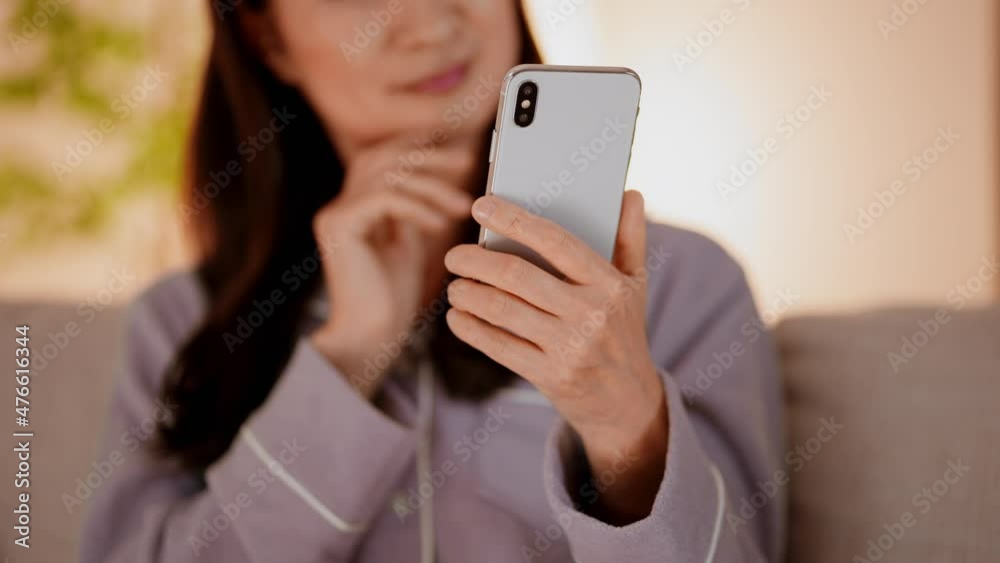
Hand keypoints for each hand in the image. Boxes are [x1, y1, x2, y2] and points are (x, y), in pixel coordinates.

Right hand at [310, 139, 476, 397]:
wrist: (370, 338)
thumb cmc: (392, 300)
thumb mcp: (407, 245)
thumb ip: (413, 212)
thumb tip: (437, 185)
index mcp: (354, 207)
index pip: (386, 157)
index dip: (421, 147)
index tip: (461, 154)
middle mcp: (339, 205)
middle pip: (385, 156)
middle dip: (430, 156)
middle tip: (469, 162)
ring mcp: (336, 214)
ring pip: (388, 174)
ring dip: (432, 186)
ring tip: (462, 206)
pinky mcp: (339, 226)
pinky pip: (384, 199)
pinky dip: (417, 207)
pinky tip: (439, 224)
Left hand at [443, 191, 668, 522]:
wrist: (627, 403)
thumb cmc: (623, 332)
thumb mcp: (635, 286)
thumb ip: (631, 238)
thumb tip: (630, 194)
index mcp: (609, 284)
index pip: (555, 241)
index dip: (513, 219)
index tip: (481, 206)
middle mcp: (590, 314)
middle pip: (516, 275)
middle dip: (474, 261)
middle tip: (454, 256)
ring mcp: (570, 347)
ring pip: (501, 309)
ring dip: (467, 295)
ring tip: (455, 286)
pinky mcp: (550, 376)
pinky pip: (498, 346)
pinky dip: (470, 329)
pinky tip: (457, 317)